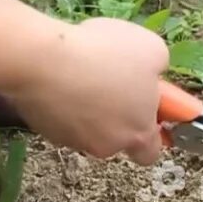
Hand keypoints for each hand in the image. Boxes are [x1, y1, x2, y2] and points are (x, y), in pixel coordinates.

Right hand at [5, 17, 168, 165]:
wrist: (44, 60)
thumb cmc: (105, 54)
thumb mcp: (151, 49)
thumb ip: (158, 67)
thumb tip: (154, 73)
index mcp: (139, 133)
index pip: (151, 152)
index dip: (152, 133)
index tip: (148, 111)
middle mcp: (109, 146)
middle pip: (118, 137)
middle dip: (117, 116)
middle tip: (110, 84)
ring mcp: (76, 141)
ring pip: (88, 128)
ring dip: (87, 106)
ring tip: (79, 71)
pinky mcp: (47, 131)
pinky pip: (61, 118)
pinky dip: (62, 102)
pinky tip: (57, 75)